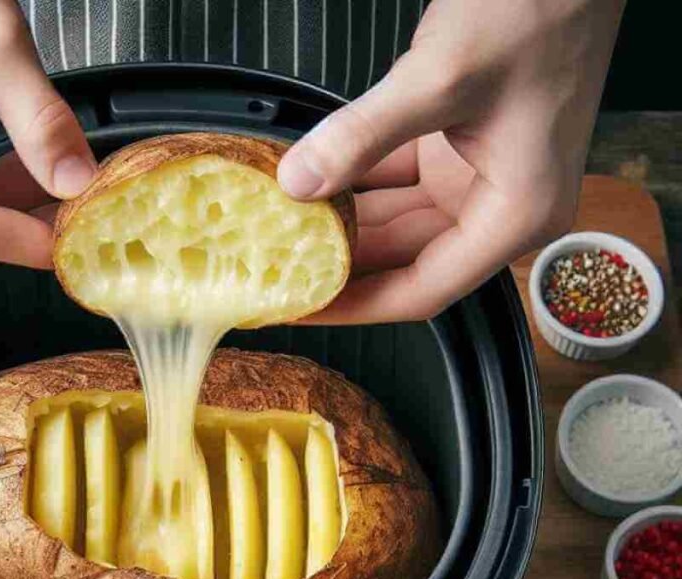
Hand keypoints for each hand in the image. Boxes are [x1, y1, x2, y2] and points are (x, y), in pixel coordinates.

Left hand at [278, 0, 624, 322]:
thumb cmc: (539, 7)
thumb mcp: (441, 78)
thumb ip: (363, 136)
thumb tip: (299, 183)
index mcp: (516, 216)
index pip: (424, 289)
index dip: (358, 305)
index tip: (303, 309)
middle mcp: (501, 209)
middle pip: (405, 260)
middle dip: (341, 264)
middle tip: (279, 273)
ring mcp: (478, 179)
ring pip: (396, 222)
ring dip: (343, 224)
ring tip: (282, 235)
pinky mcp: (459, 149)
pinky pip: (397, 182)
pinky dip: (355, 181)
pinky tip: (310, 184)